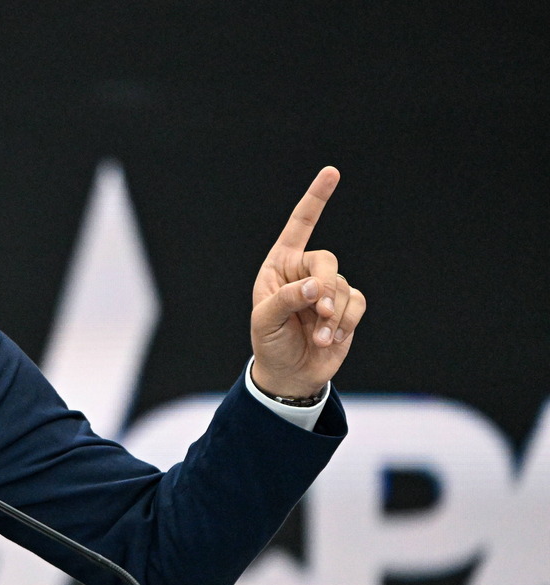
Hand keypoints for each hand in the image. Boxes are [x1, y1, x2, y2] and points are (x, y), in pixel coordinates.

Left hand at [250, 166, 365, 397]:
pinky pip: (356, 303)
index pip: (299, 226)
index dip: (316, 199)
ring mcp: (327, 289)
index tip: (332, 172)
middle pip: (326, 261)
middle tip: (318, 311)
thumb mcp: (265, 322)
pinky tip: (331, 339)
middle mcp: (304, 272)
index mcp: (279, 266)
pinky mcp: (345, 308)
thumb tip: (316, 286)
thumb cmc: (269, 344)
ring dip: (333, 314)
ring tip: (320, 337)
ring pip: (342, 286)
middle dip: (324, 287)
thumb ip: (287, 300)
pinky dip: (346, 322)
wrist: (290, 374)